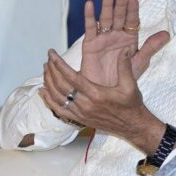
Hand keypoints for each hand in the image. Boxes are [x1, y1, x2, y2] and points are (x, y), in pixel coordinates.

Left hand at [39, 47, 164, 152]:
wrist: (132, 126)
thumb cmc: (131, 105)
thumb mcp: (130, 85)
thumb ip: (125, 66)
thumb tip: (125, 49)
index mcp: (96, 94)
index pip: (72, 77)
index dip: (59, 64)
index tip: (52, 54)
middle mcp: (86, 105)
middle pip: (61, 86)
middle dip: (51, 71)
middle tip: (48, 60)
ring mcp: (81, 114)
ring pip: (57, 98)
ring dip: (48, 83)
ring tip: (45, 70)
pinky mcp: (80, 120)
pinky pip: (59, 110)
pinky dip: (48, 101)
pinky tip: (42, 92)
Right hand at [80, 0, 169, 86]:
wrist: (107, 94)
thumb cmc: (125, 79)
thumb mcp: (139, 62)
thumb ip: (151, 47)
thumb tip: (167, 34)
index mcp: (129, 38)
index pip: (132, 21)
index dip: (133, 9)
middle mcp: (116, 35)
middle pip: (119, 16)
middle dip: (120, 3)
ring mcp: (103, 38)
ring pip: (105, 18)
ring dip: (106, 5)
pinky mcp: (90, 44)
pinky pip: (90, 28)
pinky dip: (89, 16)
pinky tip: (89, 4)